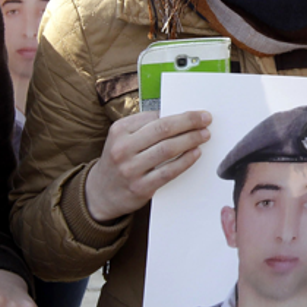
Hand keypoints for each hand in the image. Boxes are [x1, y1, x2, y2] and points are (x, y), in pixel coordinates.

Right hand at [84, 110, 211, 222]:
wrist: (100, 193)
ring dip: (190, 140)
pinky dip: (185, 161)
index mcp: (119, 130)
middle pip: (163, 129)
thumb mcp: (122, 139)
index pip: (155, 117)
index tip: (197, 113)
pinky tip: (196, 153)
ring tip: (204, 135)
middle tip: (206, 119)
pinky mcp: (140, 187)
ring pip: (167, 149)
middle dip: (189, 122)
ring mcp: (130, 169)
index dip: (179, 114)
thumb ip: (144, 128)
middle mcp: (122, 148)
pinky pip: (168, 172)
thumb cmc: (119, 161)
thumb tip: (179, 117)